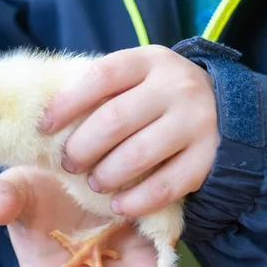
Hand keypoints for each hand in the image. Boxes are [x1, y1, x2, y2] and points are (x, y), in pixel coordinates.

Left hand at [40, 45, 219, 216]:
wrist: (222, 107)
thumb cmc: (156, 96)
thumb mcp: (135, 79)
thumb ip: (101, 92)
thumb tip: (47, 121)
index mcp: (148, 61)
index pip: (100, 77)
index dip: (66, 104)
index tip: (44, 127)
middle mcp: (176, 86)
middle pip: (115, 120)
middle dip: (82, 148)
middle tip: (70, 163)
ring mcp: (196, 121)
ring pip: (138, 155)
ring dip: (106, 175)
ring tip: (94, 182)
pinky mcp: (208, 157)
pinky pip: (166, 186)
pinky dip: (137, 200)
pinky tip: (119, 205)